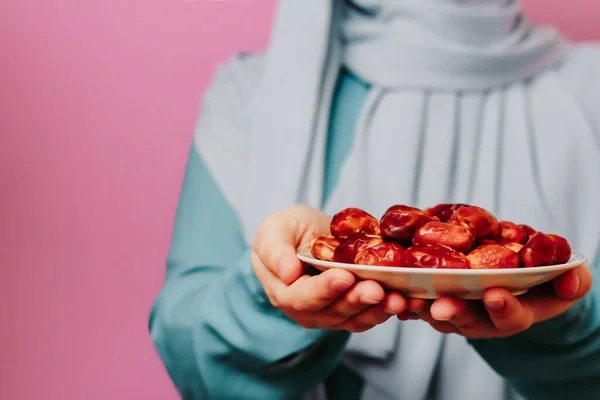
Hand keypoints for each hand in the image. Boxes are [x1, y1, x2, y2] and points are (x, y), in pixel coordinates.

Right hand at [252, 205, 406, 331]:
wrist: (306, 234)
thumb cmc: (287, 230)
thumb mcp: (274, 230)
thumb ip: (275, 250)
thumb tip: (288, 273)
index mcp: (282, 291)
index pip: (301, 297)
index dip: (324, 289)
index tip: (344, 276)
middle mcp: (306, 310)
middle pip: (332, 312)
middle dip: (356, 300)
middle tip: (377, 289)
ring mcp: (329, 314)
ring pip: (353, 319)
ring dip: (376, 310)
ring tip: (397, 299)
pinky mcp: (351, 312)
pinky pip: (368, 316)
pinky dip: (387, 310)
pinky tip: (405, 301)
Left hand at [399, 264, 592, 338]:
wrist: (513, 275)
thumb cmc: (540, 276)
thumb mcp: (563, 277)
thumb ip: (572, 279)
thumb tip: (571, 277)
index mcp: (516, 312)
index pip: (512, 317)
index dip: (504, 308)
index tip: (494, 294)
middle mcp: (485, 318)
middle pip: (468, 321)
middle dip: (455, 313)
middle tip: (441, 305)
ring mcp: (459, 311)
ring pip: (438, 314)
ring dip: (423, 307)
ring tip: (409, 297)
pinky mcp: (437, 300)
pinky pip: (420, 303)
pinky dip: (407, 298)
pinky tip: (395, 290)